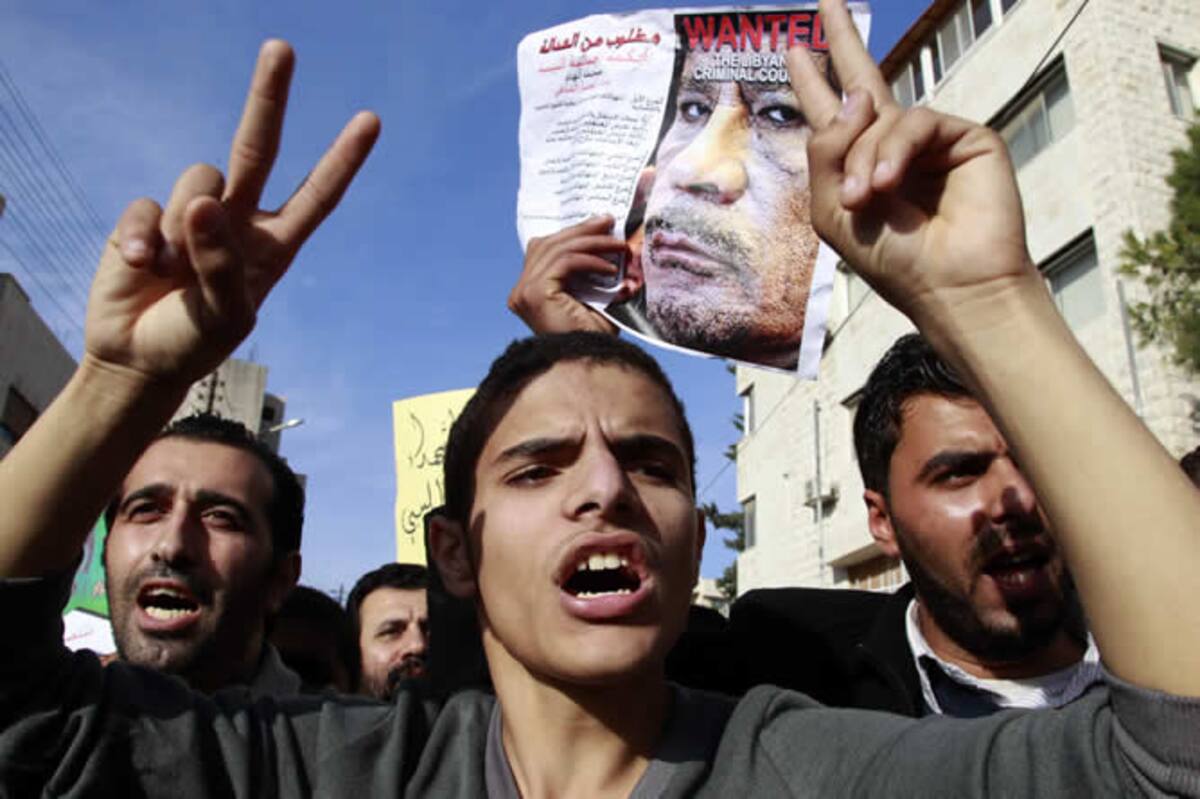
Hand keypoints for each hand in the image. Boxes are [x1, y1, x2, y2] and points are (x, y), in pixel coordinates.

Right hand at [85, 40, 379, 386]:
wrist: (138, 358)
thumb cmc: (195, 341)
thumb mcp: (225, 316)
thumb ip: (221, 265)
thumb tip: (204, 204)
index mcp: (274, 244)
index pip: (316, 195)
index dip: (341, 160)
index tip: (369, 120)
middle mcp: (238, 219)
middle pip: (257, 147)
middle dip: (268, 98)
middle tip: (281, 48)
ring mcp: (192, 214)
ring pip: (198, 180)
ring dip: (186, 228)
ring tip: (173, 273)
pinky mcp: (147, 217)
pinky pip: (148, 207)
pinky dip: (144, 239)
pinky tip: (141, 269)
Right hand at [508, 215, 637, 334]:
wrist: (590, 367)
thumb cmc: (593, 340)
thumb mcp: (593, 296)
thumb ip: (591, 270)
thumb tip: (610, 239)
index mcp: (528, 292)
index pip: (546, 250)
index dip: (573, 233)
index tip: (602, 224)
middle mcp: (520, 291)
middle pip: (550, 244)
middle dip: (583, 231)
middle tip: (610, 222)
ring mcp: (524, 292)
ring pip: (558, 249)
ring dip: (592, 243)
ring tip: (620, 246)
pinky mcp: (534, 294)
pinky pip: (564, 263)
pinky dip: (589, 260)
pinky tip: (610, 268)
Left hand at [787, 0, 1036, 327]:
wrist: (948, 286)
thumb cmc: (892, 260)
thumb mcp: (831, 211)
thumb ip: (827, 152)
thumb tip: (857, 95)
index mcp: (858, 167)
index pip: (832, 114)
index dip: (814, 81)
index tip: (794, 47)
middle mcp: (893, 147)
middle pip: (864, 80)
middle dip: (841, 42)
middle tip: (826, 1)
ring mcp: (930, 140)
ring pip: (878, 118)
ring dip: (863, 159)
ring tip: (863, 198)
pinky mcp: (965, 137)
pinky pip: (914, 123)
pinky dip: (893, 152)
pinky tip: (887, 184)